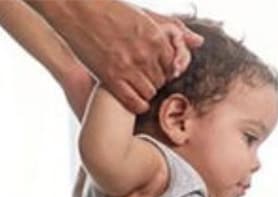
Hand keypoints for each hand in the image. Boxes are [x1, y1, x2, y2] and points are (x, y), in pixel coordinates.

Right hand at [36, 0, 201, 113]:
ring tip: (136, 86)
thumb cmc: (109, 8)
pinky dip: (137, 105)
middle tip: (143, 78)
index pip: (172, 65)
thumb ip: (173, 30)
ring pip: (150, 93)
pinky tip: (132, 99)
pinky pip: (134, 102)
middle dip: (156, 81)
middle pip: (162, 80)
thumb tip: (199, 42)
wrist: (77, 9)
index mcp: (155, 37)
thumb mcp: (144, 16)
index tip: (155, 69)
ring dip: (146, 93)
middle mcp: (146, 54)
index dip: (164, 69)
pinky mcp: (111, 79)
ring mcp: (129, 68)